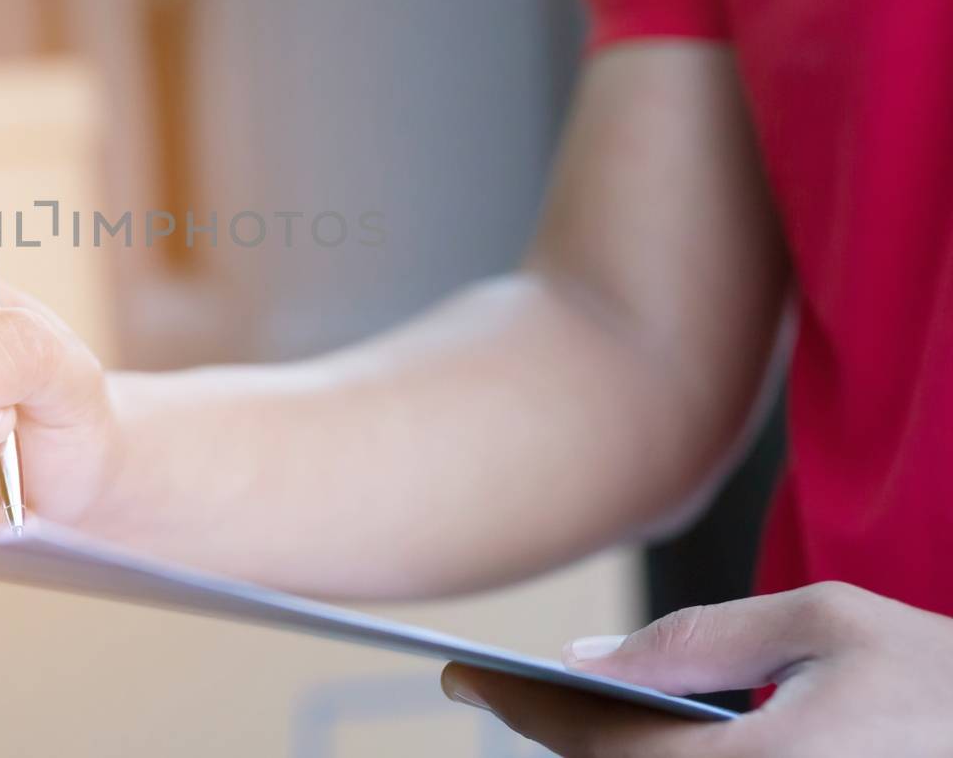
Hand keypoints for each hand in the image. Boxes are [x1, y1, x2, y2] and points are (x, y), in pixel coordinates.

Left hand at [441, 581, 952, 755]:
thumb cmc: (941, 678)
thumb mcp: (825, 624)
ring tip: (552, 708)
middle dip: (552, 733)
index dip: (524, 707)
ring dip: (598, 754)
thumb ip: (701, 641)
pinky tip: (627, 738)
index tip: (463, 675)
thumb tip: (590, 657)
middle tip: (490, 686)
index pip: (603, 744)